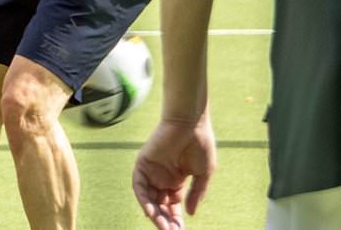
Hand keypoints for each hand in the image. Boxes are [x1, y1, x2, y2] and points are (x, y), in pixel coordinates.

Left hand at [133, 115, 216, 229]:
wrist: (191, 123)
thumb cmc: (200, 144)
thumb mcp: (203, 174)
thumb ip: (195, 194)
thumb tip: (189, 214)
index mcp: (175, 181)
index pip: (172, 206)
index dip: (176, 220)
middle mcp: (161, 178)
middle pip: (161, 205)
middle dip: (166, 221)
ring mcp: (152, 172)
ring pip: (149, 199)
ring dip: (155, 215)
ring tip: (164, 228)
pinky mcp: (142, 164)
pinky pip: (140, 186)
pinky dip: (144, 200)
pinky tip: (151, 213)